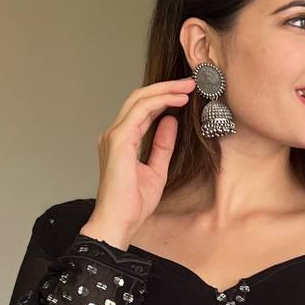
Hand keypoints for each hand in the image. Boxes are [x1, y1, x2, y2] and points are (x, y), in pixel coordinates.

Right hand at [80, 76, 196, 245]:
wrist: (119, 221)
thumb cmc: (132, 203)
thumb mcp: (157, 169)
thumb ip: (162, 145)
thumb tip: (171, 121)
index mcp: (121, 141)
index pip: (141, 110)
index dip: (163, 98)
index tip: (185, 94)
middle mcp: (114, 134)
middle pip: (139, 98)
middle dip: (165, 87)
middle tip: (190, 83)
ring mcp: (114, 135)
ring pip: (139, 100)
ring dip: (165, 90)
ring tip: (187, 87)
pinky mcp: (119, 140)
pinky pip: (140, 111)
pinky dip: (160, 101)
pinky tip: (177, 101)